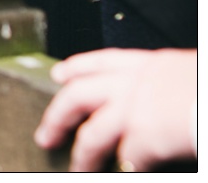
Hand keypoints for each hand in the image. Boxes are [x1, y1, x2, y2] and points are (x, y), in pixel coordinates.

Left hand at [33, 47, 196, 170]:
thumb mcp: (187, 74)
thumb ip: (167, 84)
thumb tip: (161, 101)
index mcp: (149, 64)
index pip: (101, 61)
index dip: (76, 68)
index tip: (58, 75)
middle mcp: (135, 82)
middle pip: (78, 95)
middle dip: (57, 115)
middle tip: (45, 134)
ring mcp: (136, 109)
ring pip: (92, 134)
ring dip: (83, 156)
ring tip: (76, 168)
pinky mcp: (145, 137)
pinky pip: (127, 160)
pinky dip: (126, 169)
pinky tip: (128, 172)